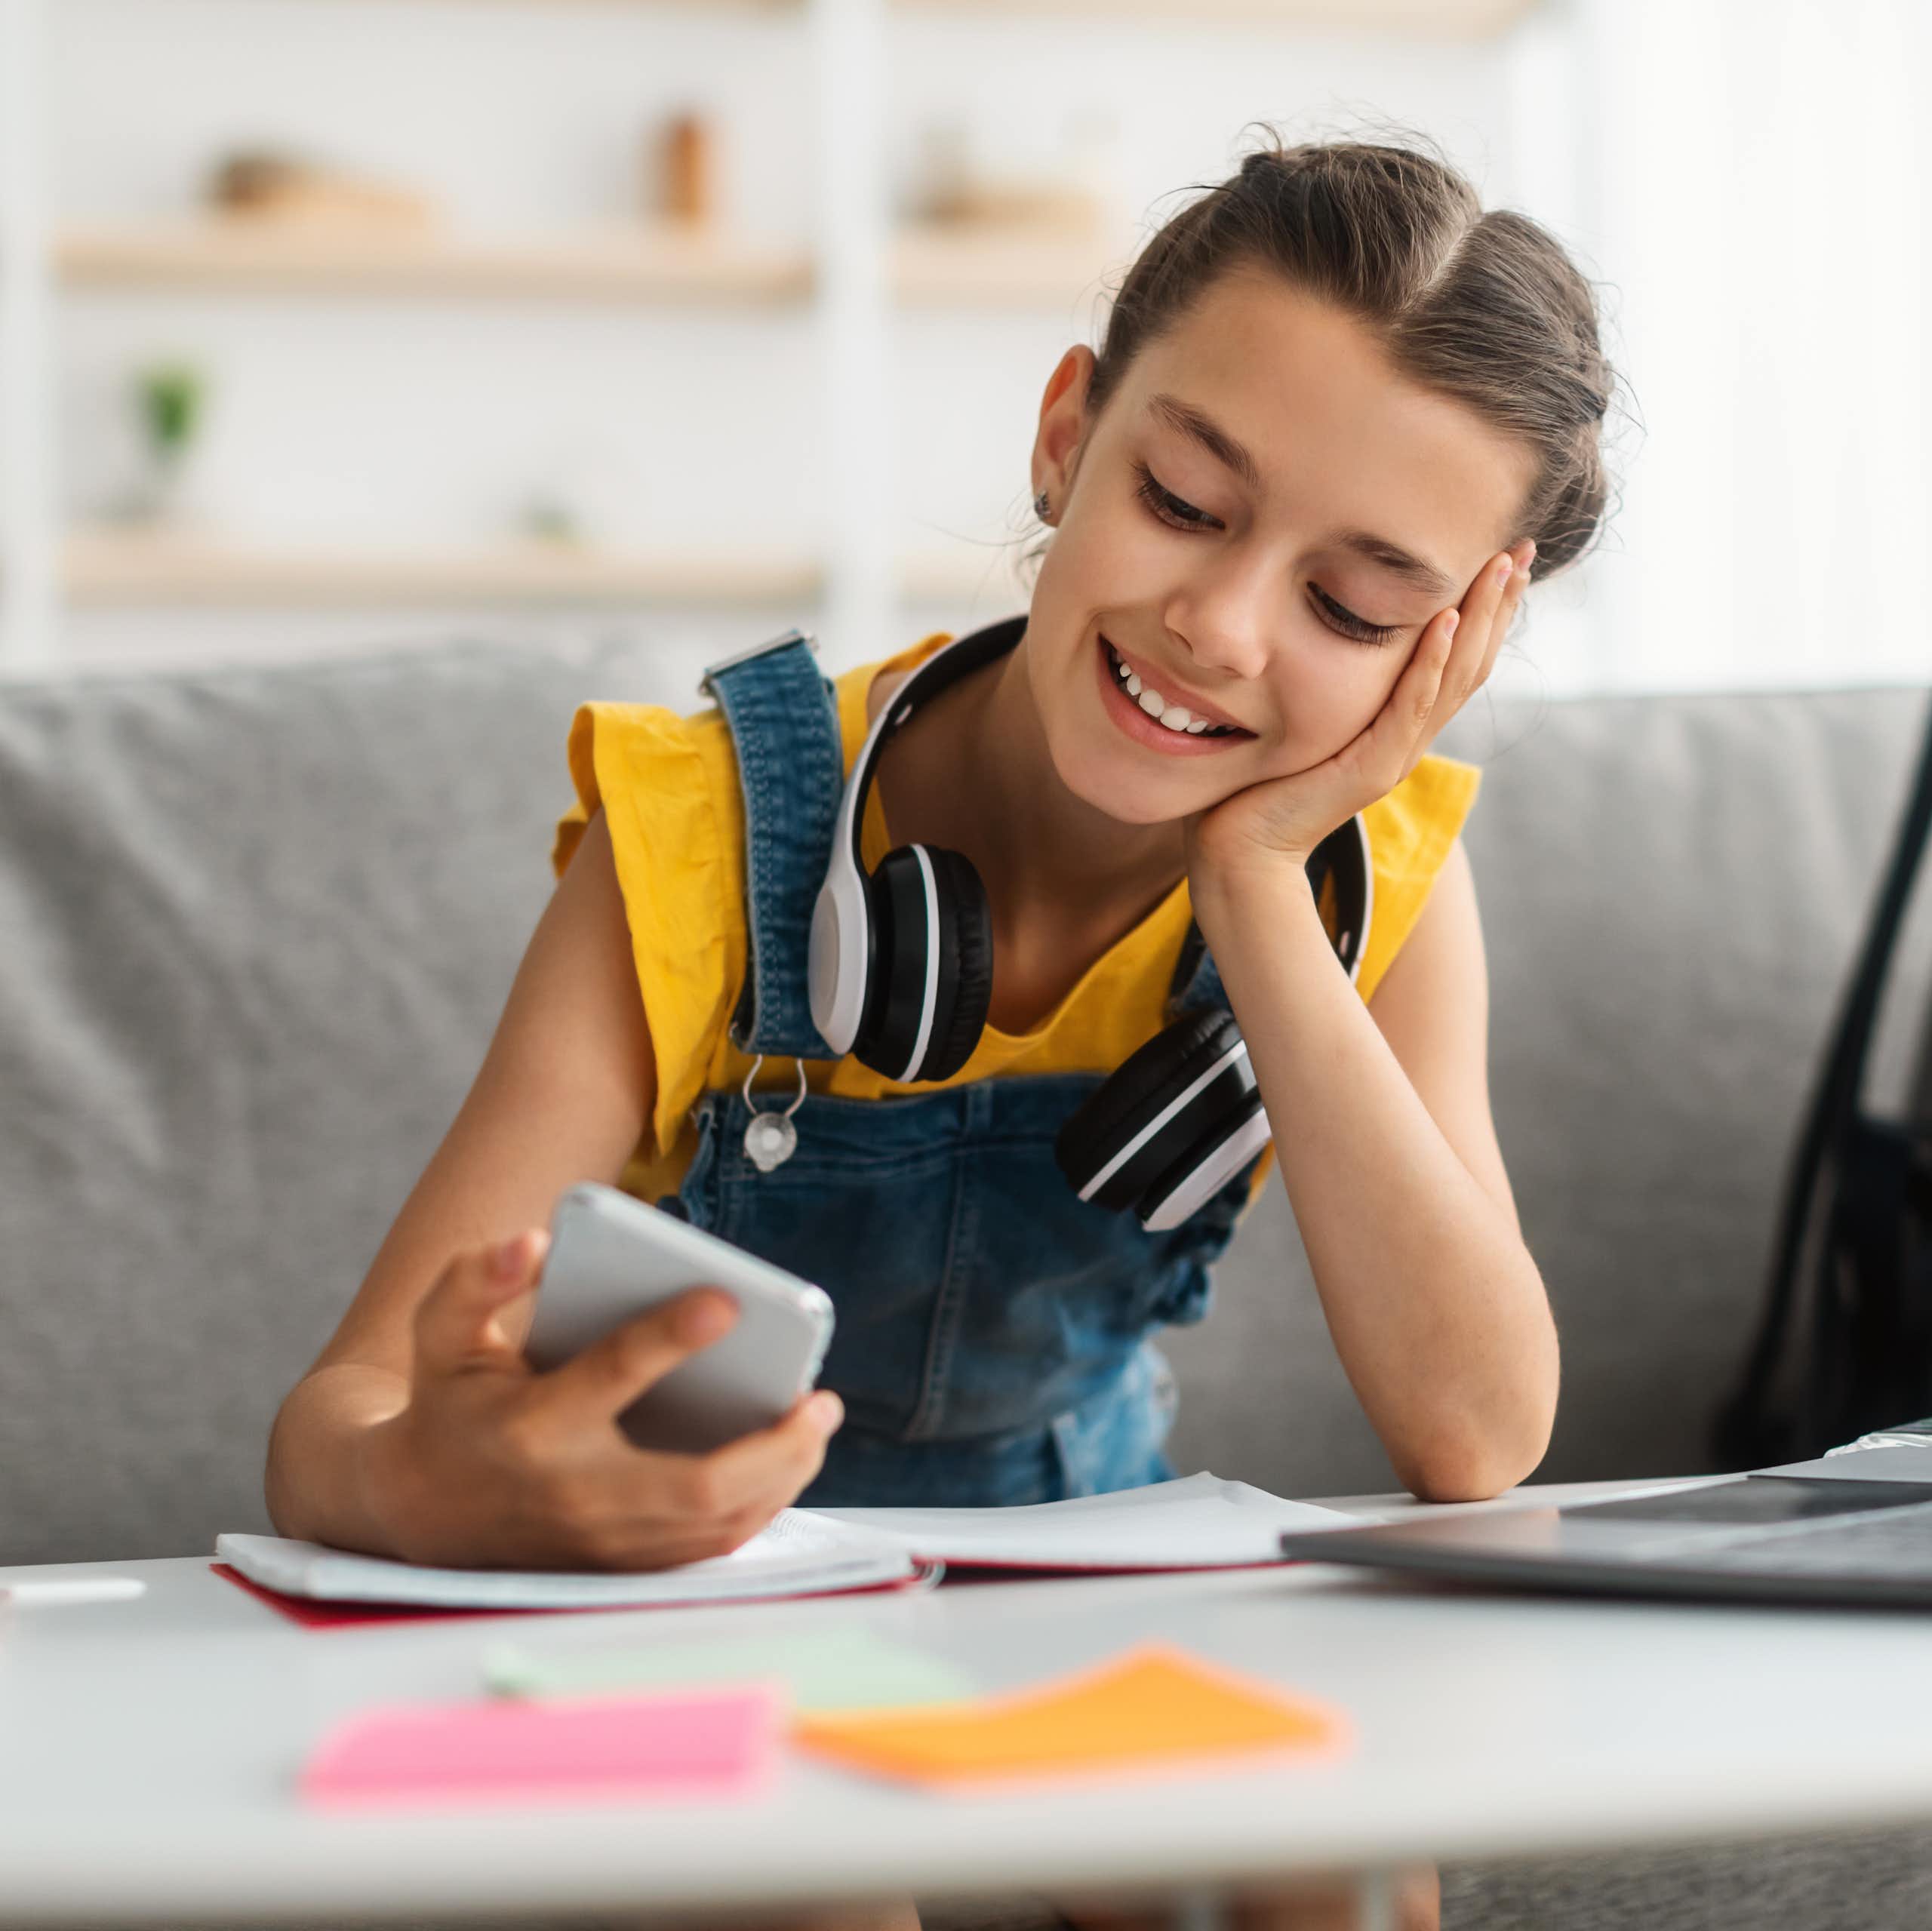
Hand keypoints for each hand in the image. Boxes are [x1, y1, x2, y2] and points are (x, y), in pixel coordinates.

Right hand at [362, 1229, 843, 1570]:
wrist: (419, 1513)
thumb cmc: (450, 1402)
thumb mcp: (442, 1334)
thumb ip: (476, 1282)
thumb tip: (533, 1243)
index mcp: (533, 1424)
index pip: (611, 1377)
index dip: (667, 1337)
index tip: (727, 1300)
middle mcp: (575, 1492)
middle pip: (694, 1484)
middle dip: (772, 1446)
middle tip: (821, 1397)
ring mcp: (605, 1543)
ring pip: (715, 1525)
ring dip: (782, 1476)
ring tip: (819, 1419)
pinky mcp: (623, 1568)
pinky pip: (708, 1549)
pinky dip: (760, 1508)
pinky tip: (791, 1461)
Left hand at [1186, 539, 1532, 888]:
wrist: (1242, 849)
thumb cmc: (1264, 782)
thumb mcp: (1311, 719)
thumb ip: (1336, 685)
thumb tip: (1320, 624)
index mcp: (1401, 726)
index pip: (1460, 658)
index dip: (1487, 609)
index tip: (1506, 556)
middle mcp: (1410, 738)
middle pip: (1472, 662)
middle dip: (1499, 603)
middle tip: (1523, 547)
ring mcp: (1396, 755)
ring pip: (1454, 678)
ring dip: (1479, 619)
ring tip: (1499, 568)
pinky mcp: (1372, 769)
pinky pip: (1410, 706)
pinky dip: (1431, 662)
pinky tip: (1446, 620)